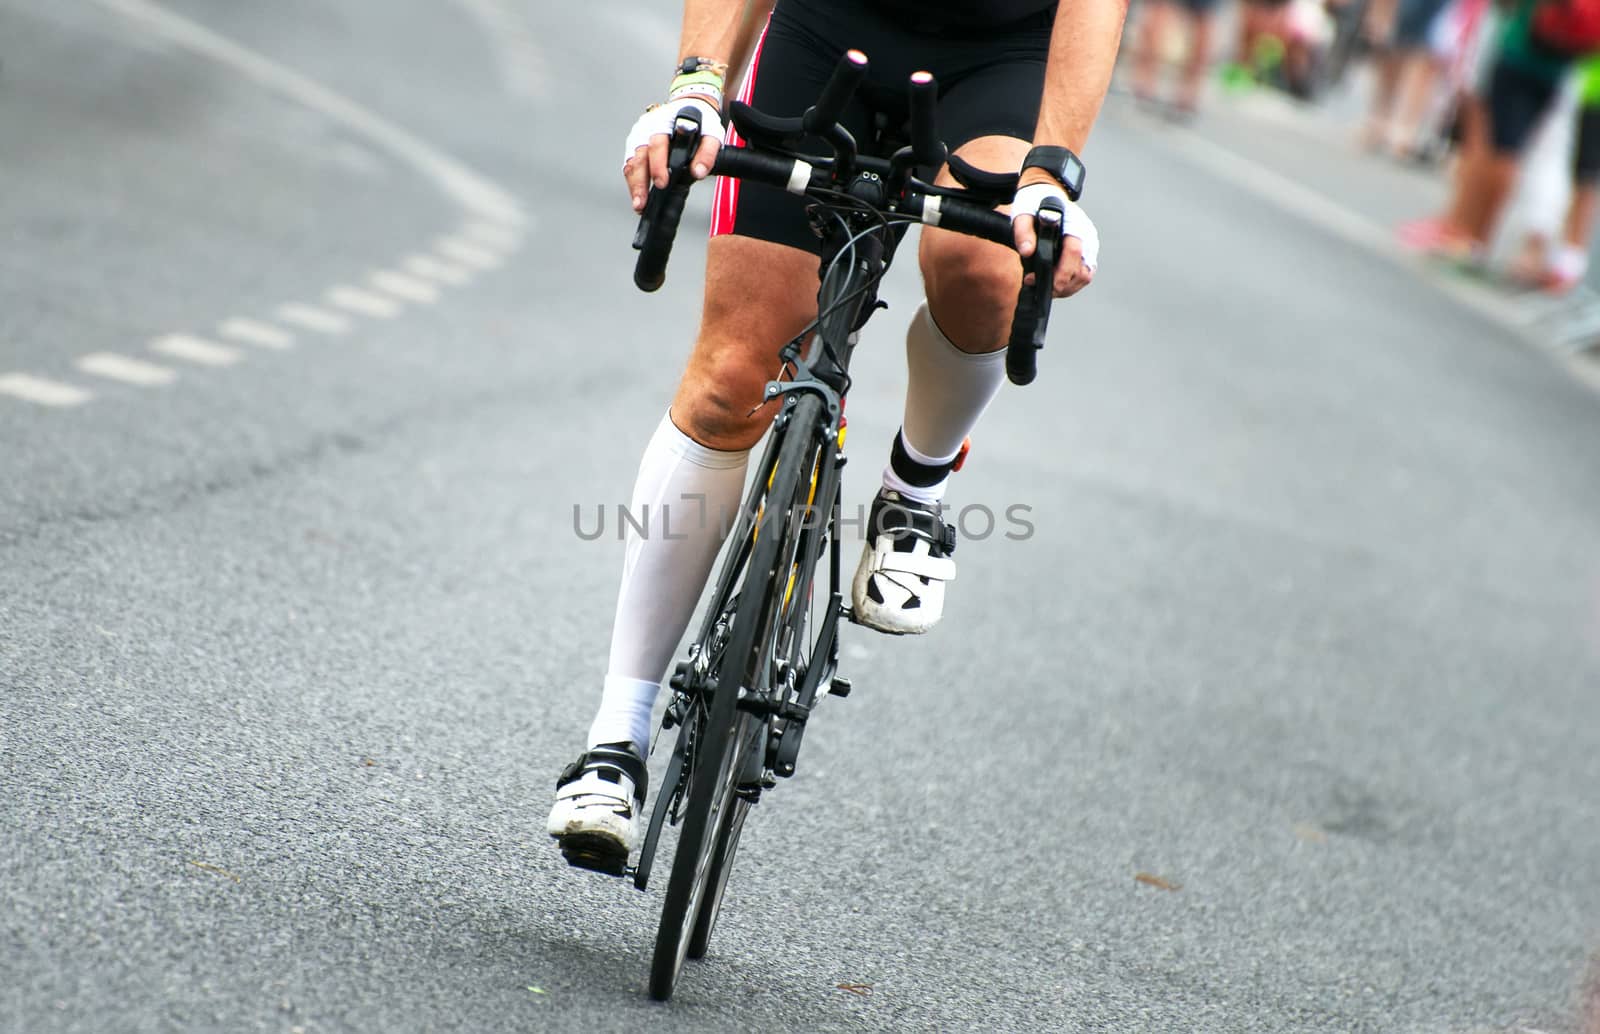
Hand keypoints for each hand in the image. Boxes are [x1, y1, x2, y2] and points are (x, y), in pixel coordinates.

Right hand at [622, 97, 724, 212]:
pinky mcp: (635, 147)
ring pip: (631, 163)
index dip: (658, 165)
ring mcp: (638, 137)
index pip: (657, 145)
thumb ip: (707, 153)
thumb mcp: (711, 133)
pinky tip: (639, 197)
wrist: (690, 108)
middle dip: (639, 182)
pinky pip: (630, 166)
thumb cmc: (700, 122)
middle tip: (642, 202)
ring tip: (639, 205)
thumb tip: (699, 172)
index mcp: (663, 122)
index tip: (662, 183)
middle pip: (638, 157)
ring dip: (633, 186)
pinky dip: (633, 183)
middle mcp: (646, 129)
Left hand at [1011, 174, 1098, 297]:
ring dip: (1064, 287)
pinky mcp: (1087, 253)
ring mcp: (1089, 246)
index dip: (1057, 273)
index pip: (1074, 254)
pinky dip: (1069, 283)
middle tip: (1035, 284)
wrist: (1045, 194)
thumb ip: (1023, 232)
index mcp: (1074, 225)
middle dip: (1059, 285)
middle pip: (1081, 272)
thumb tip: (1026, 251)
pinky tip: (1052, 280)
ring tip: (1043, 284)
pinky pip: (1083, 275)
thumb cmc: (1034, 203)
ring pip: (1084, 277)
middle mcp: (1087, 236)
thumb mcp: (1022, 214)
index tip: (1036, 280)